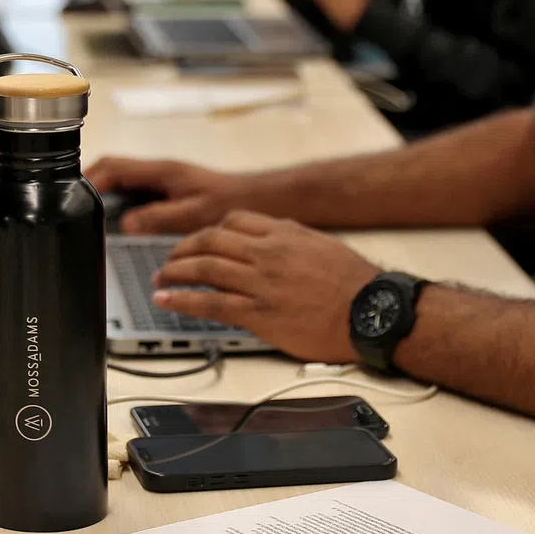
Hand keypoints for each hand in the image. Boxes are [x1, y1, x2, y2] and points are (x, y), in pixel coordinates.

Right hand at [85, 157, 254, 233]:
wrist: (255, 199)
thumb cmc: (230, 202)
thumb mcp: (193, 214)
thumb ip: (158, 217)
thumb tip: (126, 224)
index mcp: (161, 171)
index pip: (113, 167)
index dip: (90, 178)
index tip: (72, 192)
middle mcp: (159, 170)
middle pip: (112, 169)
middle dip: (90, 183)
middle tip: (73, 204)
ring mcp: (162, 177)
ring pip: (122, 179)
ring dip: (105, 191)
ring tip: (89, 214)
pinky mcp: (168, 187)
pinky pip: (134, 189)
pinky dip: (120, 199)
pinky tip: (118, 219)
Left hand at [153, 211, 380, 362]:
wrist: (373, 313)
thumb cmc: (355, 283)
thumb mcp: (320, 244)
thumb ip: (290, 237)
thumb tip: (270, 233)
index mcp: (282, 233)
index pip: (233, 220)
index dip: (209, 230)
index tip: (199, 241)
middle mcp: (267, 253)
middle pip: (210, 240)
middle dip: (183, 249)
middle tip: (170, 259)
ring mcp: (261, 283)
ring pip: (205, 268)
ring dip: (175, 272)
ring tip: (160, 278)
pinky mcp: (258, 313)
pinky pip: (211, 303)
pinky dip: (183, 300)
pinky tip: (167, 300)